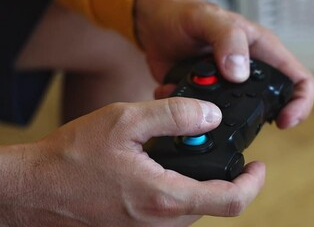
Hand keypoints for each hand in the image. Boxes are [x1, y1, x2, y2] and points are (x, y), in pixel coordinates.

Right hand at [0, 98, 264, 225]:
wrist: (38, 188)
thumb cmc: (74, 157)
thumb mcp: (126, 121)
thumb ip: (174, 116)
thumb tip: (211, 114)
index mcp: (165, 196)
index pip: (231, 201)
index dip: (253, 182)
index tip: (258, 164)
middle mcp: (163, 219)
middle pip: (215, 201)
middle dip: (224, 173)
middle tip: (211, 143)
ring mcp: (151, 225)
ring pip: (195, 203)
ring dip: (200, 177)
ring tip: (184, 148)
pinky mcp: (140, 224)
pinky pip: (174, 206)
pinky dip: (181, 183)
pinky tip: (161, 162)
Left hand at [134, 0, 313, 128]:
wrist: (155, 25)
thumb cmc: (184, 14)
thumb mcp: (209, 19)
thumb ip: (228, 40)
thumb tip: (240, 73)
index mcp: (262, 51)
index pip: (299, 80)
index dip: (300, 103)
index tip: (285, 120)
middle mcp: (250, 71)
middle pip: (273, 104)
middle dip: (259, 119)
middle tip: (240, 125)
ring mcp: (230, 87)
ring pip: (241, 115)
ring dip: (221, 120)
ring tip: (202, 110)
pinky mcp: (209, 97)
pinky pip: (210, 115)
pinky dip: (195, 115)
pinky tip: (181, 102)